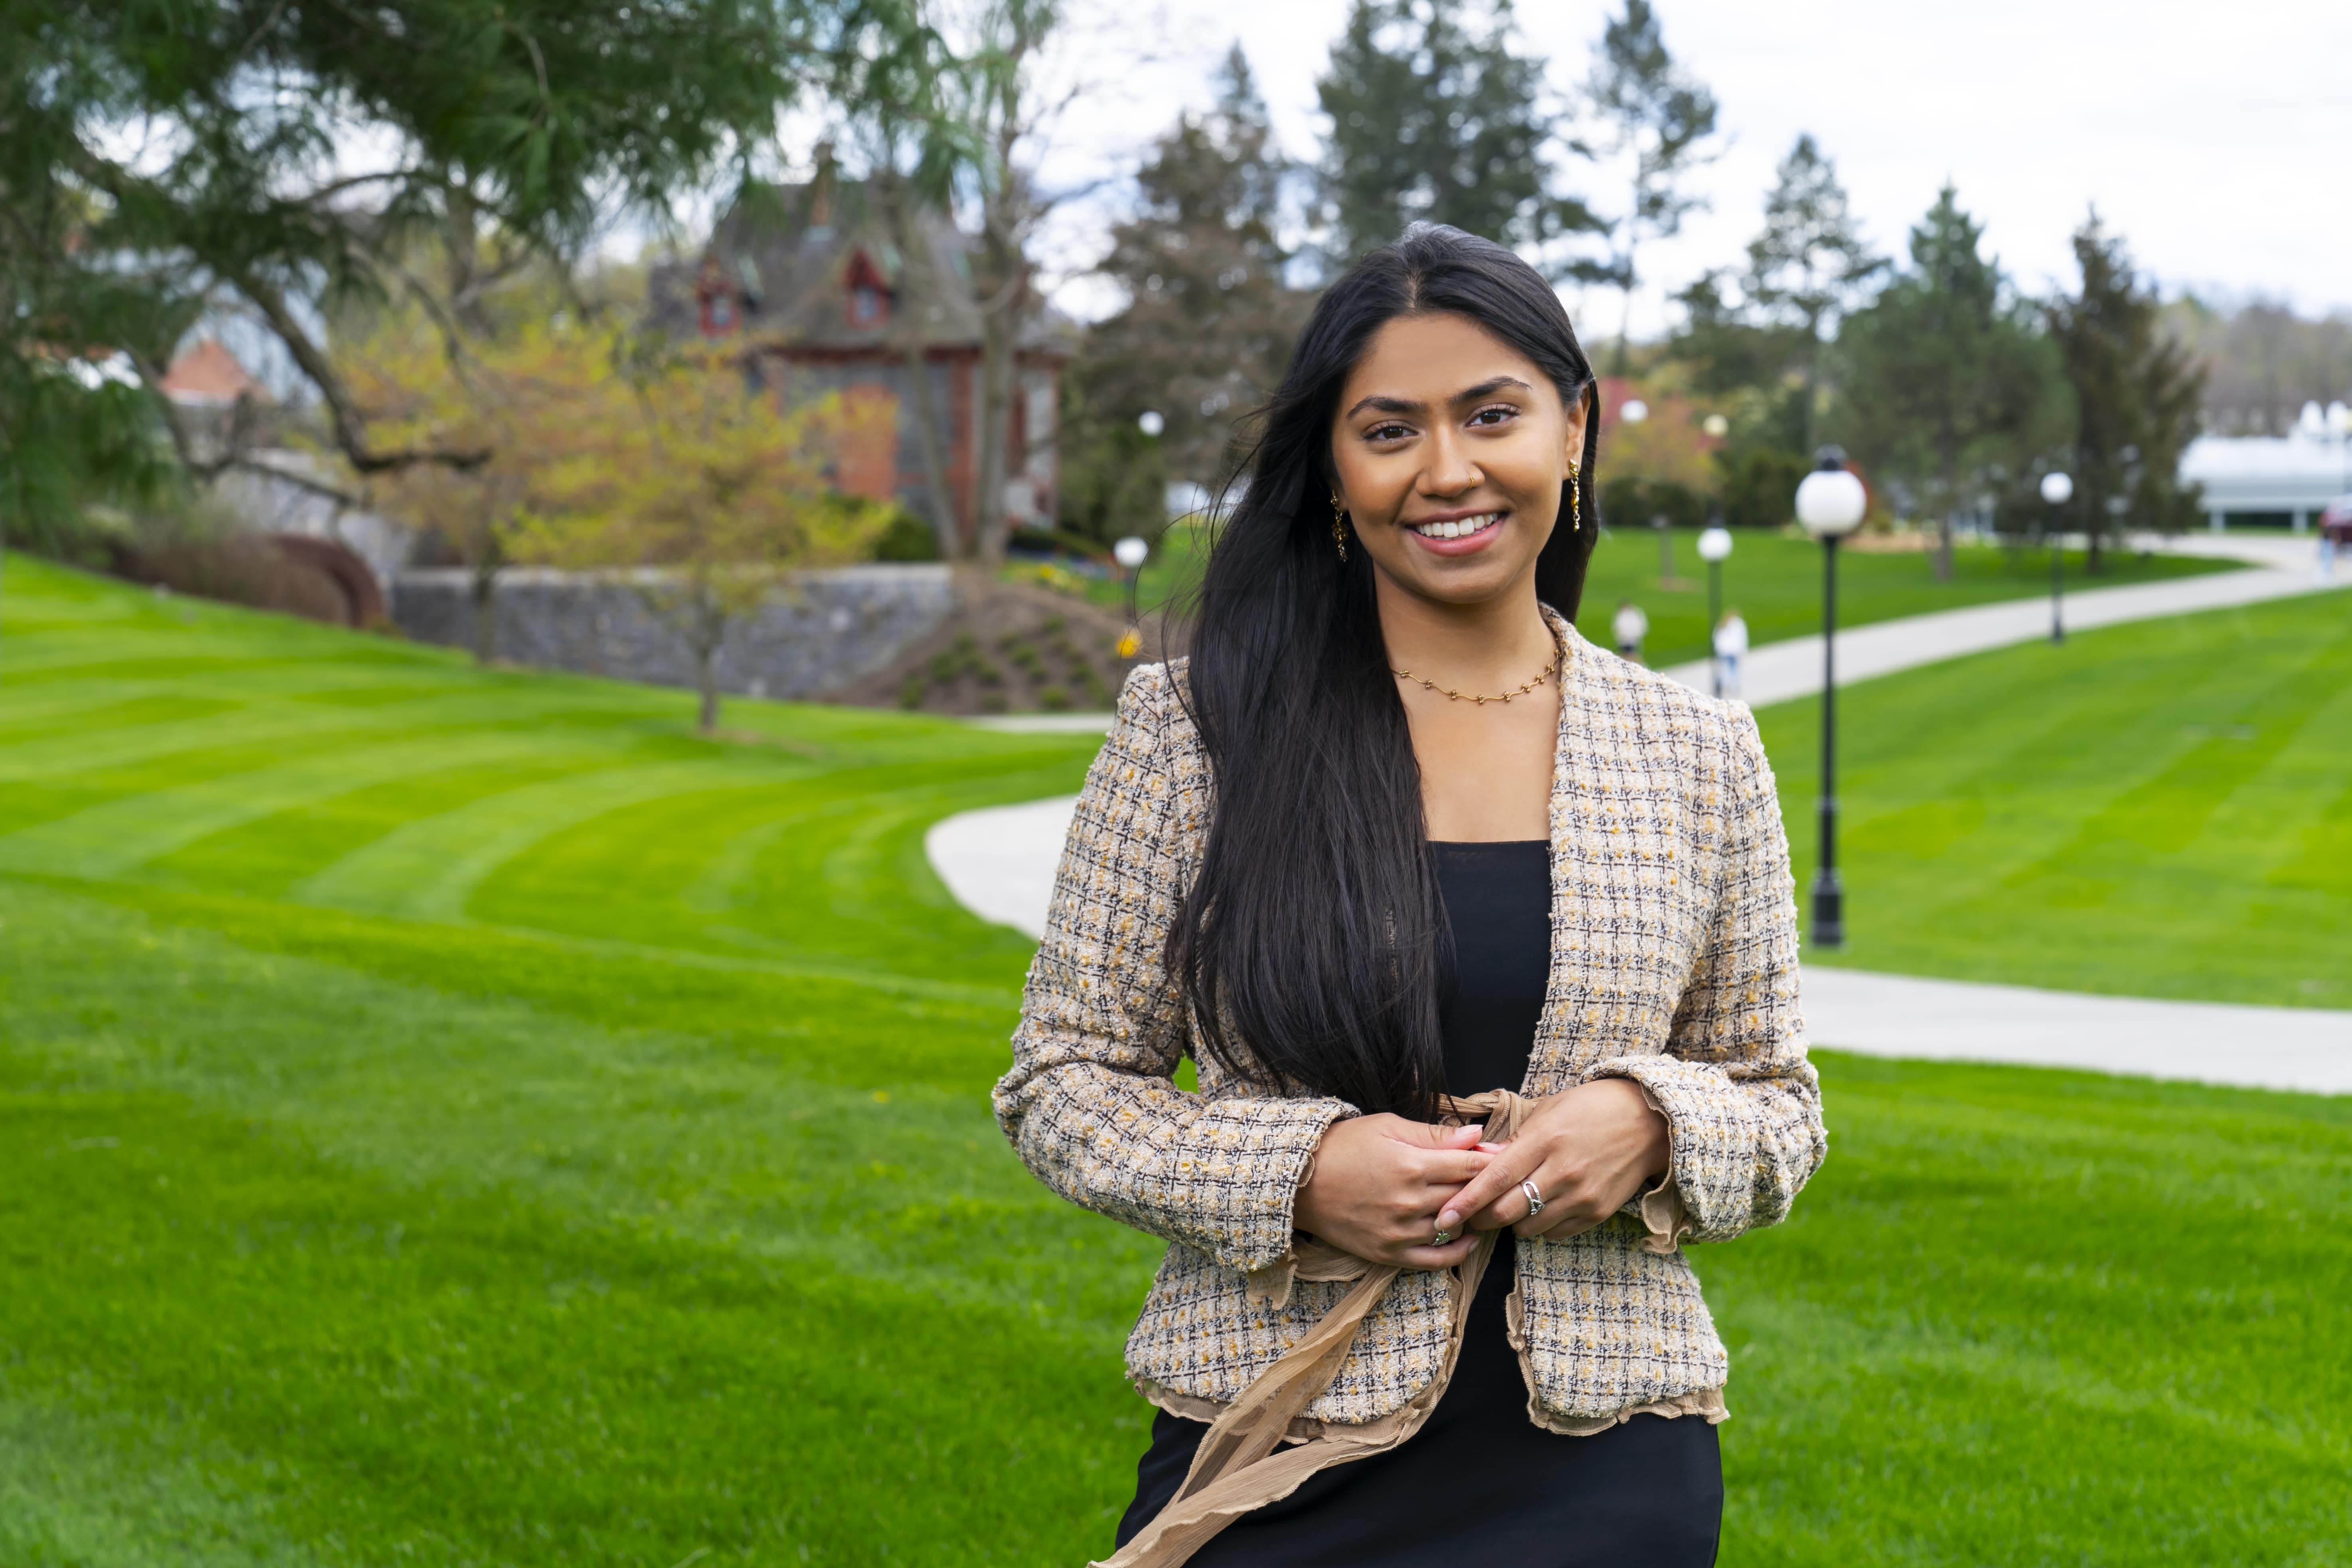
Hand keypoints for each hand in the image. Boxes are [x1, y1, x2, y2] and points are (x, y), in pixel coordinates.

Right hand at [1293, 1114, 1491, 1269]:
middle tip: (1495, 1178)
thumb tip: (1477, 1135)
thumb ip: (1434, 1134)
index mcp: (1411, 1165)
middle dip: (1483, 1185)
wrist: (1299, 1182)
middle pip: (1465, 1196)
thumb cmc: (1344, 1146)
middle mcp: (1409, 1202)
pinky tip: (1468, 1239)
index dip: (1491, 1162)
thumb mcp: (1387, 1126)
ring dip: (1470, 1215)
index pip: (1469, 1167)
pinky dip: (1457, 1251)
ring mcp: (1399, 1231)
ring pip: (1454, 1227)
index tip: (1505, 1158)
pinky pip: (1435, 1259)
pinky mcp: (1388, 1253)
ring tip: (1478, 1204)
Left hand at [1439, 1079, 1668, 1242]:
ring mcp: (1582, 1196)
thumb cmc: (1590, 1109)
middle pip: (1507, 1211)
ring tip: (1512, 1204)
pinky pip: (1555, 1232)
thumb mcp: (1548, 1111)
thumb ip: (1513, 1141)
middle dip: (1481, 1218)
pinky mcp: (1597, 1213)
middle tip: (1470, 1215)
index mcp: (1545, 1140)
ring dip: (1512, 1221)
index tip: (1445, 1216)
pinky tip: (1542, 1207)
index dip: (1466, 1201)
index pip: (1495, 1179)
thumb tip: (1480, 1160)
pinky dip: (1540, 1226)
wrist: (1647, 1123)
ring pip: (1529, 1227)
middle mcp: (1563, 1171)